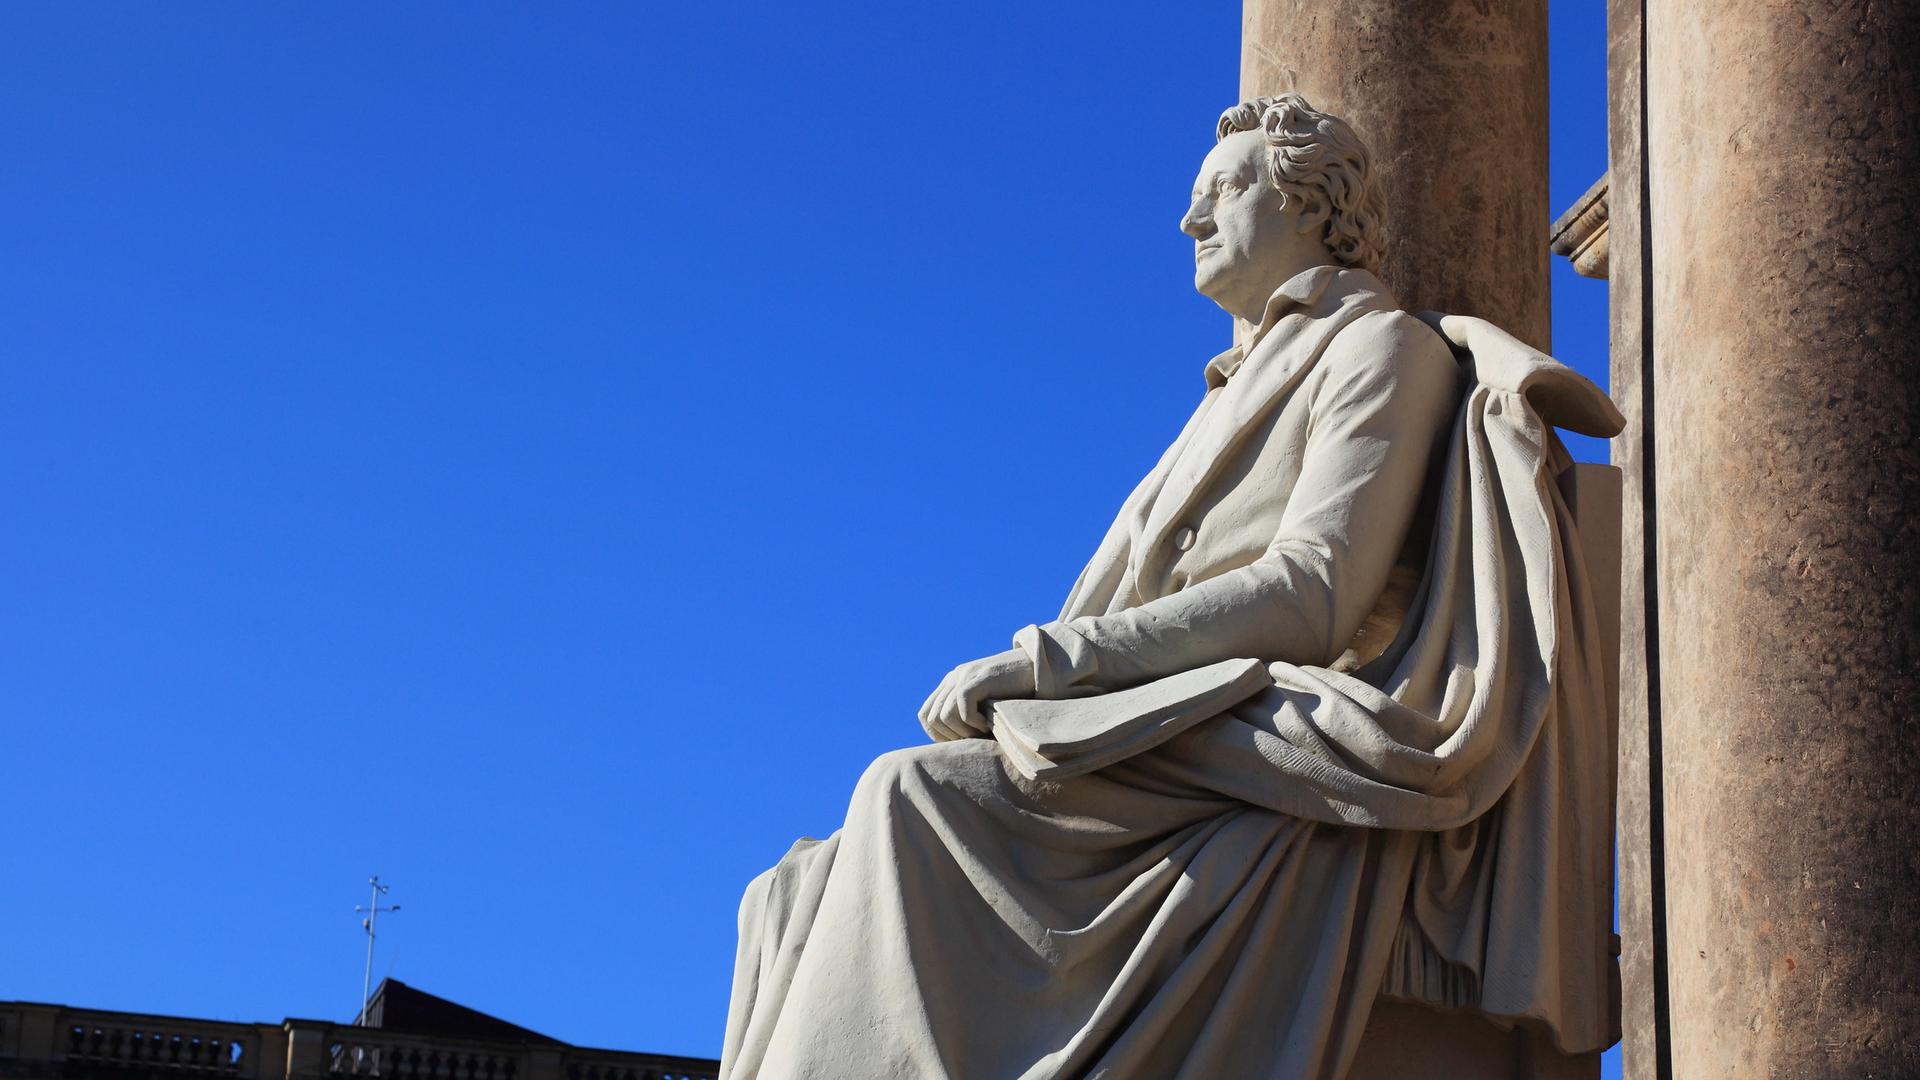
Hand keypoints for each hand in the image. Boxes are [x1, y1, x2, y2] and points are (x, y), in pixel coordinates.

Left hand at [917, 648, 1035, 742]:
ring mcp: (964, 676)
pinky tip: (988, 724)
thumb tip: (953, 746)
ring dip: (963, 732)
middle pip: (932, 718)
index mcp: (950, 684)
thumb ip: (968, 715)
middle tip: (975, 740)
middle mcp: (953, 678)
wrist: (1038, 668)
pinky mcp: (978, 678)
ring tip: (983, 732)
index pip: (926, 715)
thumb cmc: (1016, 694)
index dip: (939, 735)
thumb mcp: (985, 705)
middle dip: (952, 737)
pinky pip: (963, 707)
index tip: (962, 742)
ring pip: (945, 715)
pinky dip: (973, 722)